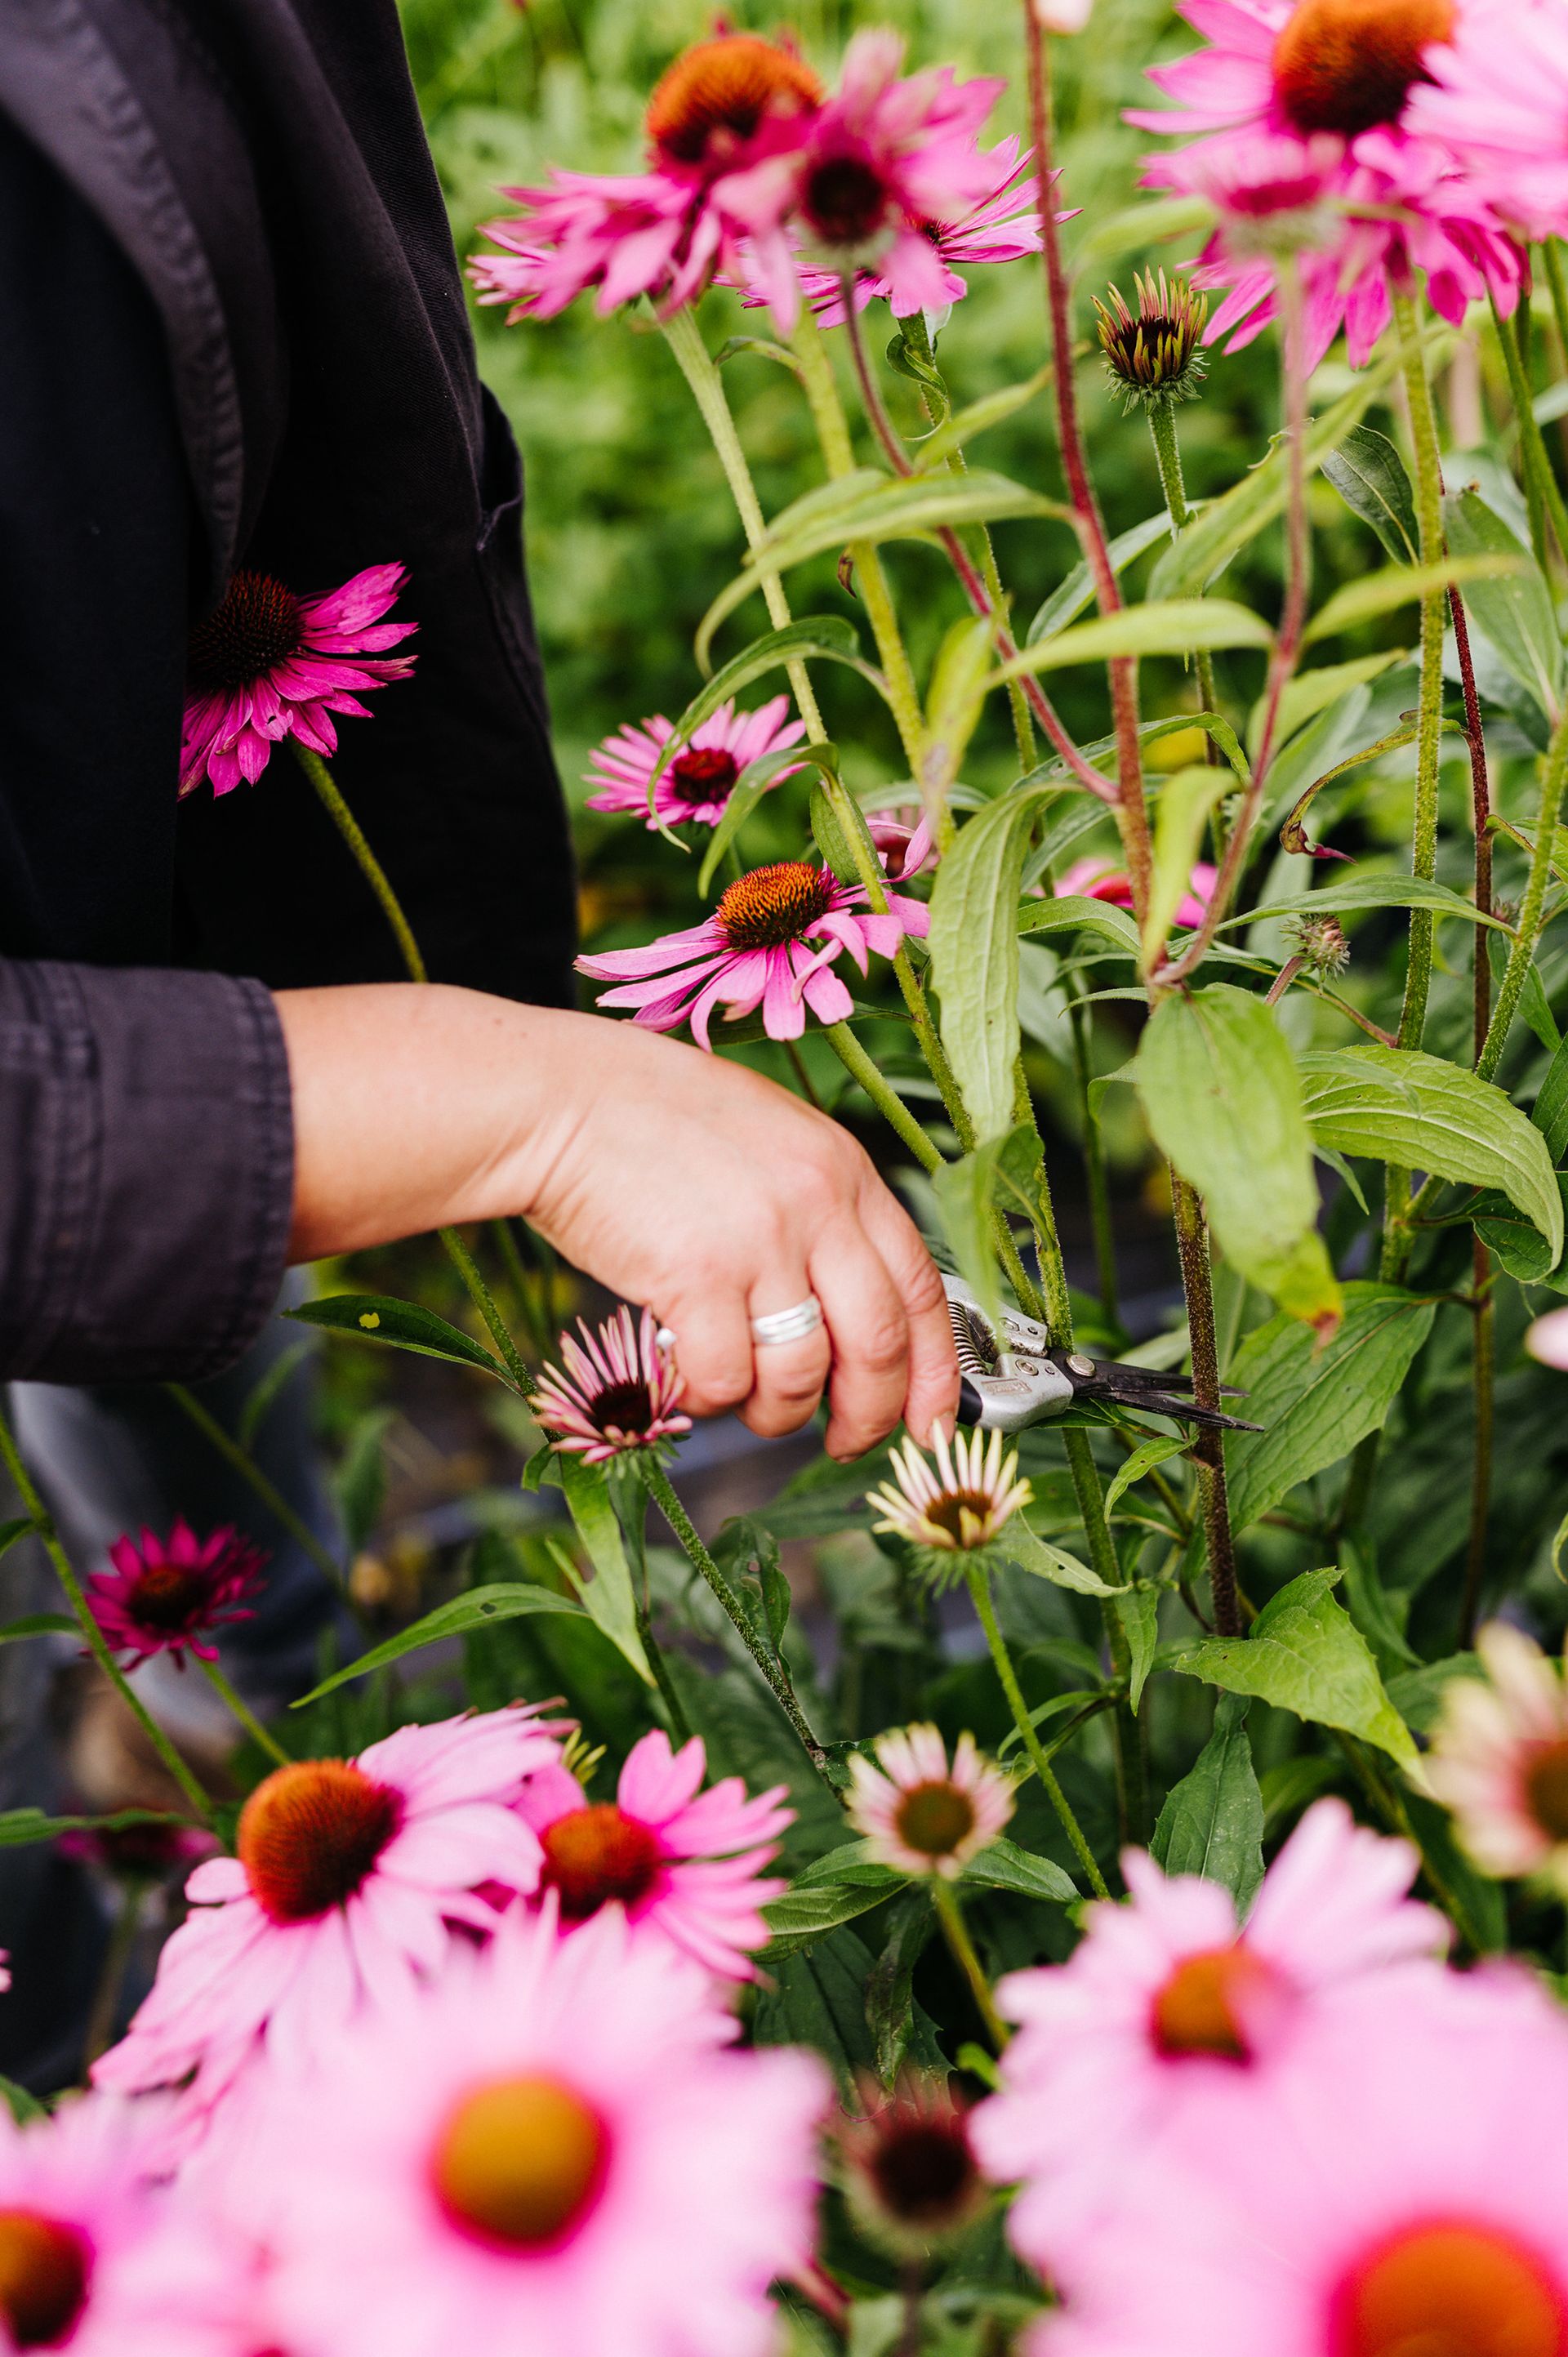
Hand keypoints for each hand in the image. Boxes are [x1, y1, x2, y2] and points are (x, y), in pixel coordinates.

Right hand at [276, 986, 958, 1457]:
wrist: (559, 1101)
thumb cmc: (650, 1123)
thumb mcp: (768, 1141)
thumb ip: (820, 1212)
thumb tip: (849, 1312)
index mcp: (845, 1171)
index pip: (922, 1289)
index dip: (938, 1371)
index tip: (932, 1424)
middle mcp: (818, 1205)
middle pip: (880, 1346)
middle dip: (870, 1414)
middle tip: (844, 1442)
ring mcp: (761, 1242)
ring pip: (803, 1375)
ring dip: (777, 1413)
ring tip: (745, 1403)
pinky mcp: (697, 1277)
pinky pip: (727, 1379)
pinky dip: (711, 1399)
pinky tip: (688, 1380)